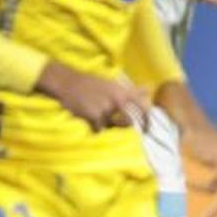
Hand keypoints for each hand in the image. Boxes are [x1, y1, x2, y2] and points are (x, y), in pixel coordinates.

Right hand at [34, 61, 150, 131]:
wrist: (67, 82)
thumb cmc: (91, 84)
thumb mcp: (113, 84)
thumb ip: (131, 90)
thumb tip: (149, 88)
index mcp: (123, 92)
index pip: (143, 107)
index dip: (148, 120)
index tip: (148, 130)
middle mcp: (117, 100)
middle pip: (130, 122)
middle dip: (126, 128)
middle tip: (125, 134)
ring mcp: (106, 108)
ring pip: (112, 126)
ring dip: (108, 126)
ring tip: (98, 118)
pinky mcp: (94, 116)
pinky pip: (99, 129)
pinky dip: (95, 127)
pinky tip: (88, 119)